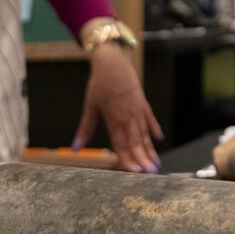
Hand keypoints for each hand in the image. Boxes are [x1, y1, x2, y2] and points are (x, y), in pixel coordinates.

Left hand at [72, 42, 162, 172]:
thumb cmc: (100, 82)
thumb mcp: (90, 106)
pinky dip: (154, 129)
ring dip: (150, 149)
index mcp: (114, 118)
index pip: (122, 144)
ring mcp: (137, 109)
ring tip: (156, 163)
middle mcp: (128, 115)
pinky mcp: (142, 101)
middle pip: (136, 141)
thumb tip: (75, 147)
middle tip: (150, 173)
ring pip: (144, 133)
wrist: (112, 61)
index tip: (135, 172)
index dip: (128, 159)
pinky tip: (159, 139)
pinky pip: (150, 118)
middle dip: (143, 158)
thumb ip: (85, 129)